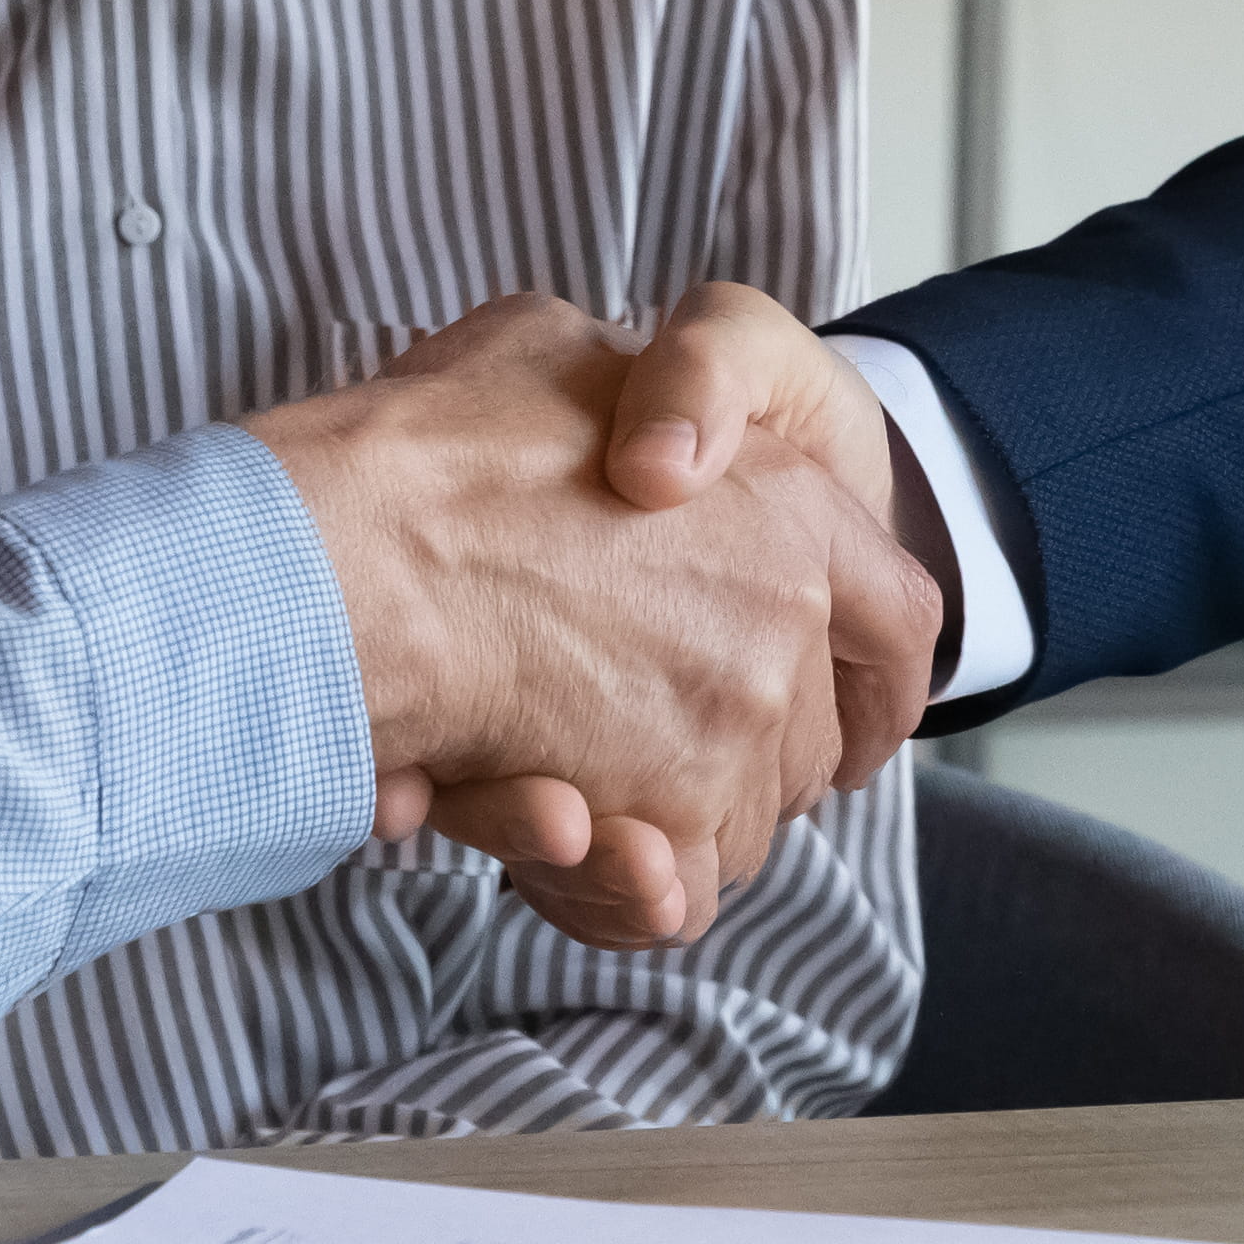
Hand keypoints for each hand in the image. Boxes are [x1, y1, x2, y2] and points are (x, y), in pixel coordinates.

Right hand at [259, 299, 938, 944]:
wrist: (346, 552)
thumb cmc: (433, 445)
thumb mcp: (547, 349)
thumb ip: (614, 390)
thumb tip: (618, 429)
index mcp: (791, 502)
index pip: (897, 617)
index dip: (873, 676)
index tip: (844, 716)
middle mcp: (782, 615)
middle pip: (806, 739)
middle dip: (735, 760)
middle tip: (640, 752)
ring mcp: (730, 718)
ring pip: (738, 824)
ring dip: (664, 826)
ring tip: (566, 793)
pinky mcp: (666, 816)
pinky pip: (672, 893)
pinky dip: (618, 892)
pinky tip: (551, 840)